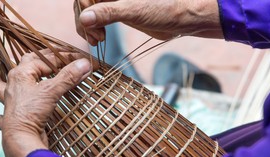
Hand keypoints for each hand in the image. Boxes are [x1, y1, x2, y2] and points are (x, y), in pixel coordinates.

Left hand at [0, 50, 91, 156]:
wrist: (20, 138)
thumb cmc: (32, 112)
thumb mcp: (52, 91)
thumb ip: (68, 76)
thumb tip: (85, 63)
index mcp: (20, 74)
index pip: (42, 59)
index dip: (62, 57)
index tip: (76, 58)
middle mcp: (12, 85)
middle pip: (22, 66)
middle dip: (35, 60)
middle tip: (48, 57)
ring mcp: (9, 102)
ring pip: (1, 86)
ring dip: (2, 80)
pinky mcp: (12, 118)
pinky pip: (1, 113)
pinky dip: (0, 114)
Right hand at [74, 0, 222, 45]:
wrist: (185, 18)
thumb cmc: (166, 9)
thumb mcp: (136, 10)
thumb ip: (109, 12)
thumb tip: (85, 18)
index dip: (84, 8)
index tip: (90, 26)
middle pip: (85, 1)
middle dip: (84, 20)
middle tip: (95, 39)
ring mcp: (115, 0)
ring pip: (90, 10)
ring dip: (87, 26)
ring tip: (96, 41)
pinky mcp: (120, 11)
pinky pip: (99, 17)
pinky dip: (95, 28)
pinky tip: (99, 39)